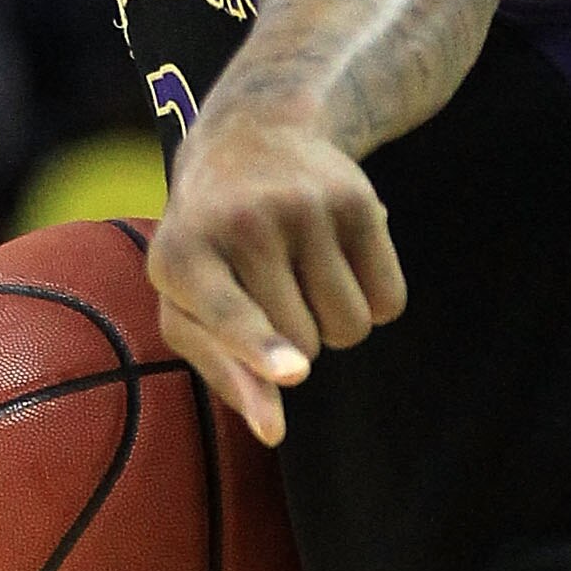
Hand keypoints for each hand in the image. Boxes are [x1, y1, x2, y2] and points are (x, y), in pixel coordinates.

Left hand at [147, 110, 405, 446]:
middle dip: (294, 344)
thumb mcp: (189, 305)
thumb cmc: (209, 246)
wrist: (254, 136)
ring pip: (349, 327)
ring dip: (335, 326)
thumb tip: (274, 433)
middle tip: (270, 291)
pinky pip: (388, 301)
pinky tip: (342, 262)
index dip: (260, 347)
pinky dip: (374, 301)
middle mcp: (242, 222)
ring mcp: (304, 206)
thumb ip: (224, 371)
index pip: (229, 311)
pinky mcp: (358, 200)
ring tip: (302, 276)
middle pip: (302, 342)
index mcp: (181, 254)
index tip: (295, 371)